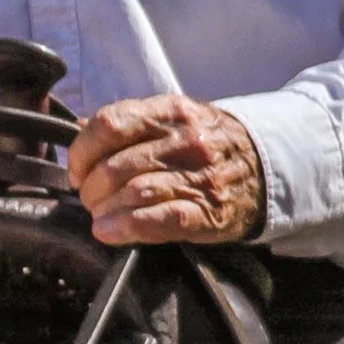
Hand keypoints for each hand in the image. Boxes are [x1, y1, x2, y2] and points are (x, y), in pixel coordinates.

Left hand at [67, 93, 264, 246]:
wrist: (266, 166)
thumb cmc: (207, 144)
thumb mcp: (173, 119)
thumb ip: (129, 123)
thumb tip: (79, 126)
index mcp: (169, 112)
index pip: (110, 124)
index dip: (82, 150)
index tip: (77, 169)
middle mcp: (185, 140)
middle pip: (116, 164)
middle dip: (90, 188)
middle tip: (89, 199)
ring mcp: (199, 175)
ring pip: (135, 191)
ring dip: (105, 209)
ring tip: (98, 216)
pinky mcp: (208, 210)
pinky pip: (161, 218)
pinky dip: (128, 226)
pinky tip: (110, 231)